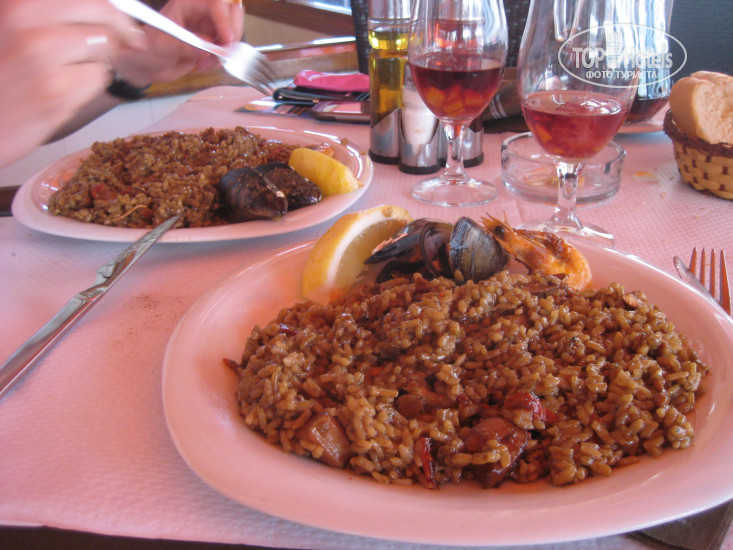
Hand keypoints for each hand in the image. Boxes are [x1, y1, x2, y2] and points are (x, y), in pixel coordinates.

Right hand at [0, 0, 143, 165]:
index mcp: (17, 2)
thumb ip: (51, 16)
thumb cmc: (0, 75)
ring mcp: (41, 55)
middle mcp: (24, 20)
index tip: (124, 21)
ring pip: (105, 46)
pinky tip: (65, 90)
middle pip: (103, 12)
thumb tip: (105, 11)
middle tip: (131, 41)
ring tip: (72, 71)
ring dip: (100, 59)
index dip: (113, 9)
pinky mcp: (57, 91)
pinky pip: (99, 78)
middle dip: (122, 29)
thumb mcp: (12, 28)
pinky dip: (91, 84)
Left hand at [112, 0, 245, 86]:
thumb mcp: (163, 46)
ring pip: (232, 33)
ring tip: (206, 62)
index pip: (215, 3)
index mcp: (187, 4)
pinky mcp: (211, 45)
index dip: (224, 20)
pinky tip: (203, 65)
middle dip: (233, 33)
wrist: (146, 66)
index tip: (227, 40)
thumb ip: (185, 46)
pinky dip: (219, 61)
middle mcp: (201, 13)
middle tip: (225, 52)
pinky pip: (226, 50)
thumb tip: (207, 50)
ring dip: (225, 51)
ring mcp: (207, 29)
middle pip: (231, 13)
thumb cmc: (147, 50)